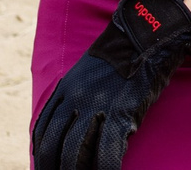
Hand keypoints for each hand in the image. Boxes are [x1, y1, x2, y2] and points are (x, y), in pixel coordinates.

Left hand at [30, 0, 190, 169]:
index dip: (42, 153)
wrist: (148, 34)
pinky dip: (104, 168)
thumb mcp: (90, 72)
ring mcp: (96, 106)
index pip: (43, 130)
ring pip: (74, 152)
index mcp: (66, 88)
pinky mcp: (119, 112)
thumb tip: (74, 120)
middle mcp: (75, 98)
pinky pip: (106, 151)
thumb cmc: (125, 54)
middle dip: (53, 167)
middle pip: (54, 145)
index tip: (44, 166)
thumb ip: (79, 94)